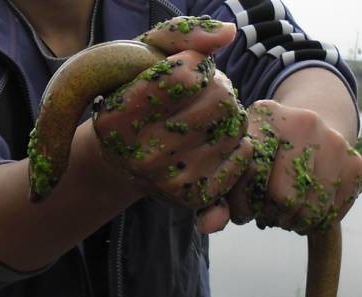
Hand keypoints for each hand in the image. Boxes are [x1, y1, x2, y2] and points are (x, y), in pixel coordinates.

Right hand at [93, 17, 252, 207]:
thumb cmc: (136, 98)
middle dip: (217, 85)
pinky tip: (213, 140)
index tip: (184, 70)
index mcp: (119, 118)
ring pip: (235, 125)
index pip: (185, 76)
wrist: (123, 160)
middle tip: (202, 93)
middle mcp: (141, 155)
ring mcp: (169, 181)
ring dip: (227, 113)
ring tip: (206, 115)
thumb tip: (228, 34)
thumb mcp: (142, 59)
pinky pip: (242, 154)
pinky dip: (235, 141)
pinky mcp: (193, 197)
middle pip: (220, 98)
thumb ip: (180, 35)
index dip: (194, 64)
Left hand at [223, 100, 361, 233]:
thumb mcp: (234, 169)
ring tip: (286, 212)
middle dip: (272, 215)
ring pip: (312, 210)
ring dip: (294, 222)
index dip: (244, 205)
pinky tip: (307, 207)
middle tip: (268, 212)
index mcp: (265, 117)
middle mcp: (304, 122)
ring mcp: (335, 141)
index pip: (251, 176)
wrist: (307, 132)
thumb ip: (215, 199)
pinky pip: (333, 214)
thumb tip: (209, 226)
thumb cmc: (260, 158)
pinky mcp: (356, 163)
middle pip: (285, 197)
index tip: (245, 209)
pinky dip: (317, 221)